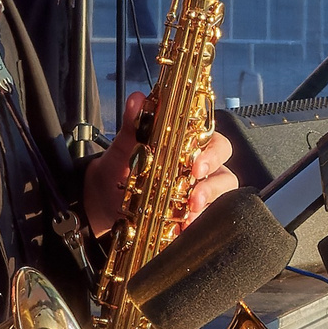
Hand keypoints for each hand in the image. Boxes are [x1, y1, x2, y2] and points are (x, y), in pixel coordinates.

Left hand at [82, 90, 235, 236]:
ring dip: (208, 206)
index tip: (197, 166)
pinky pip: (204, 219)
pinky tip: (182, 229)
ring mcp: (197, 193)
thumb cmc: (120, 166)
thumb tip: (136, 99)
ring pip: (220, 197)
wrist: (102, 197)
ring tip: (189, 215)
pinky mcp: (189, 215)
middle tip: (195, 197)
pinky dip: (196, 224)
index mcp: (190, 145)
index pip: (215, 142)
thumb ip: (133, 123)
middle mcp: (199, 168)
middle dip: (214, 185)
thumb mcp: (124, 146)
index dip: (213, 153)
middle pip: (224, 172)